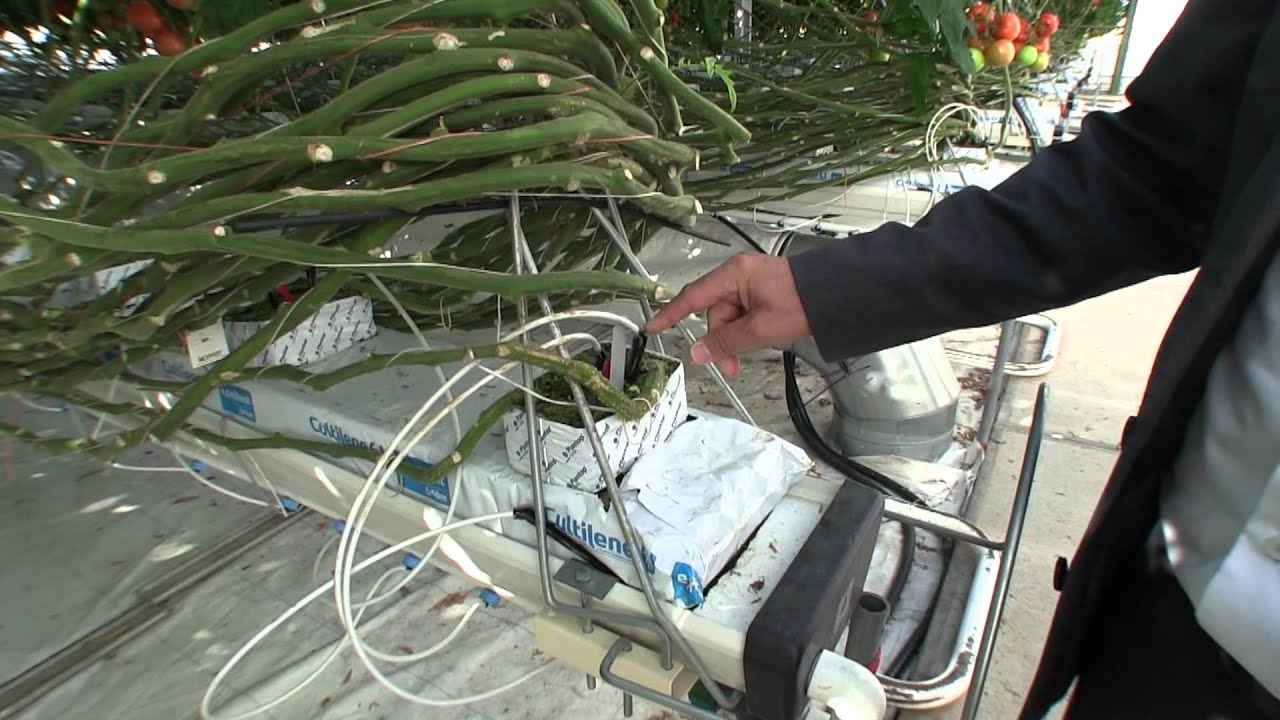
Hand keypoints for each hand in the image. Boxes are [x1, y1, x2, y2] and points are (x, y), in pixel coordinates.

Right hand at [644, 253, 810, 378]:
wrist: (837, 295)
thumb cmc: (803, 303)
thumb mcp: (761, 328)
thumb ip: (726, 342)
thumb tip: (698, 353)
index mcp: (734, 274)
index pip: (692, 297)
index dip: (670, 314)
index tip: (653, 327)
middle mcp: (738, 275)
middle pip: (714, 313)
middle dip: (720, 340)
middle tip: (732, 365)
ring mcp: (750, 283)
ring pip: (729, 318)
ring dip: (736, 339)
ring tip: (752, 354)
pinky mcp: (762, 292)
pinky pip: (743, 315)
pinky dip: (746, 331)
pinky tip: (759, 339)